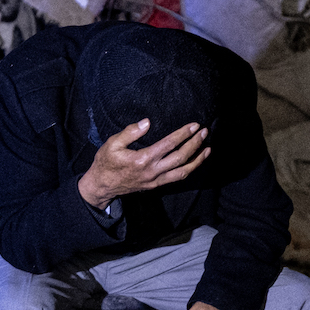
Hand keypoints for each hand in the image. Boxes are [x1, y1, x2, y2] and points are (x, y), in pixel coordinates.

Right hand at [78, 120, 209, 209]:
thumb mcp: (112, 144)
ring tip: (208, 149)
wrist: (102, 186)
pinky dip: (189, 169)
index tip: (194, 125)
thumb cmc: (106, 163)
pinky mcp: (156, 185)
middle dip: (195, 144)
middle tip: (204, 132)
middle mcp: (153, 171)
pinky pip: (177, 178)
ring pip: (183, 172)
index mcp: (143, 159)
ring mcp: (156, 180)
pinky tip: (195, 161)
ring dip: (197, 160)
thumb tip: (147, 122)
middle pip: (181, 158)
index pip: (169, 144)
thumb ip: (130, 132)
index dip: (183, 134)